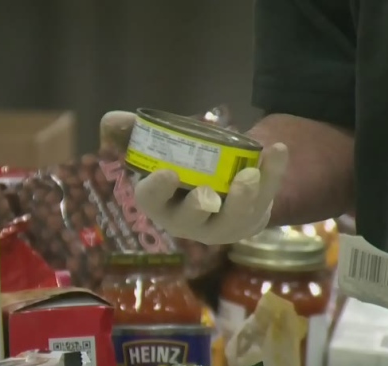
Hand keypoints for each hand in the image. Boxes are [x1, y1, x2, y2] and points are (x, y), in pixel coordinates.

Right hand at [100, 111, 287, 244]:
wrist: (224, 181)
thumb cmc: (184, 166)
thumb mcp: (159, 147)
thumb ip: (134, 133)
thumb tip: (111, 120)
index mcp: (161, 203)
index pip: (151, 202)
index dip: (156, 190)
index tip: (167, 173)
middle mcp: (190, 221)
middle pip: (191, 220)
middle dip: (199, 207)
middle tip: (208, 193)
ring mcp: (223, 224)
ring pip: (234, 218)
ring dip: (242, 198)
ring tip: (249, 174)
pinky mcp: (252, 217)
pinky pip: (266, 197)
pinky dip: (273, 173)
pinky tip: (277, 150)